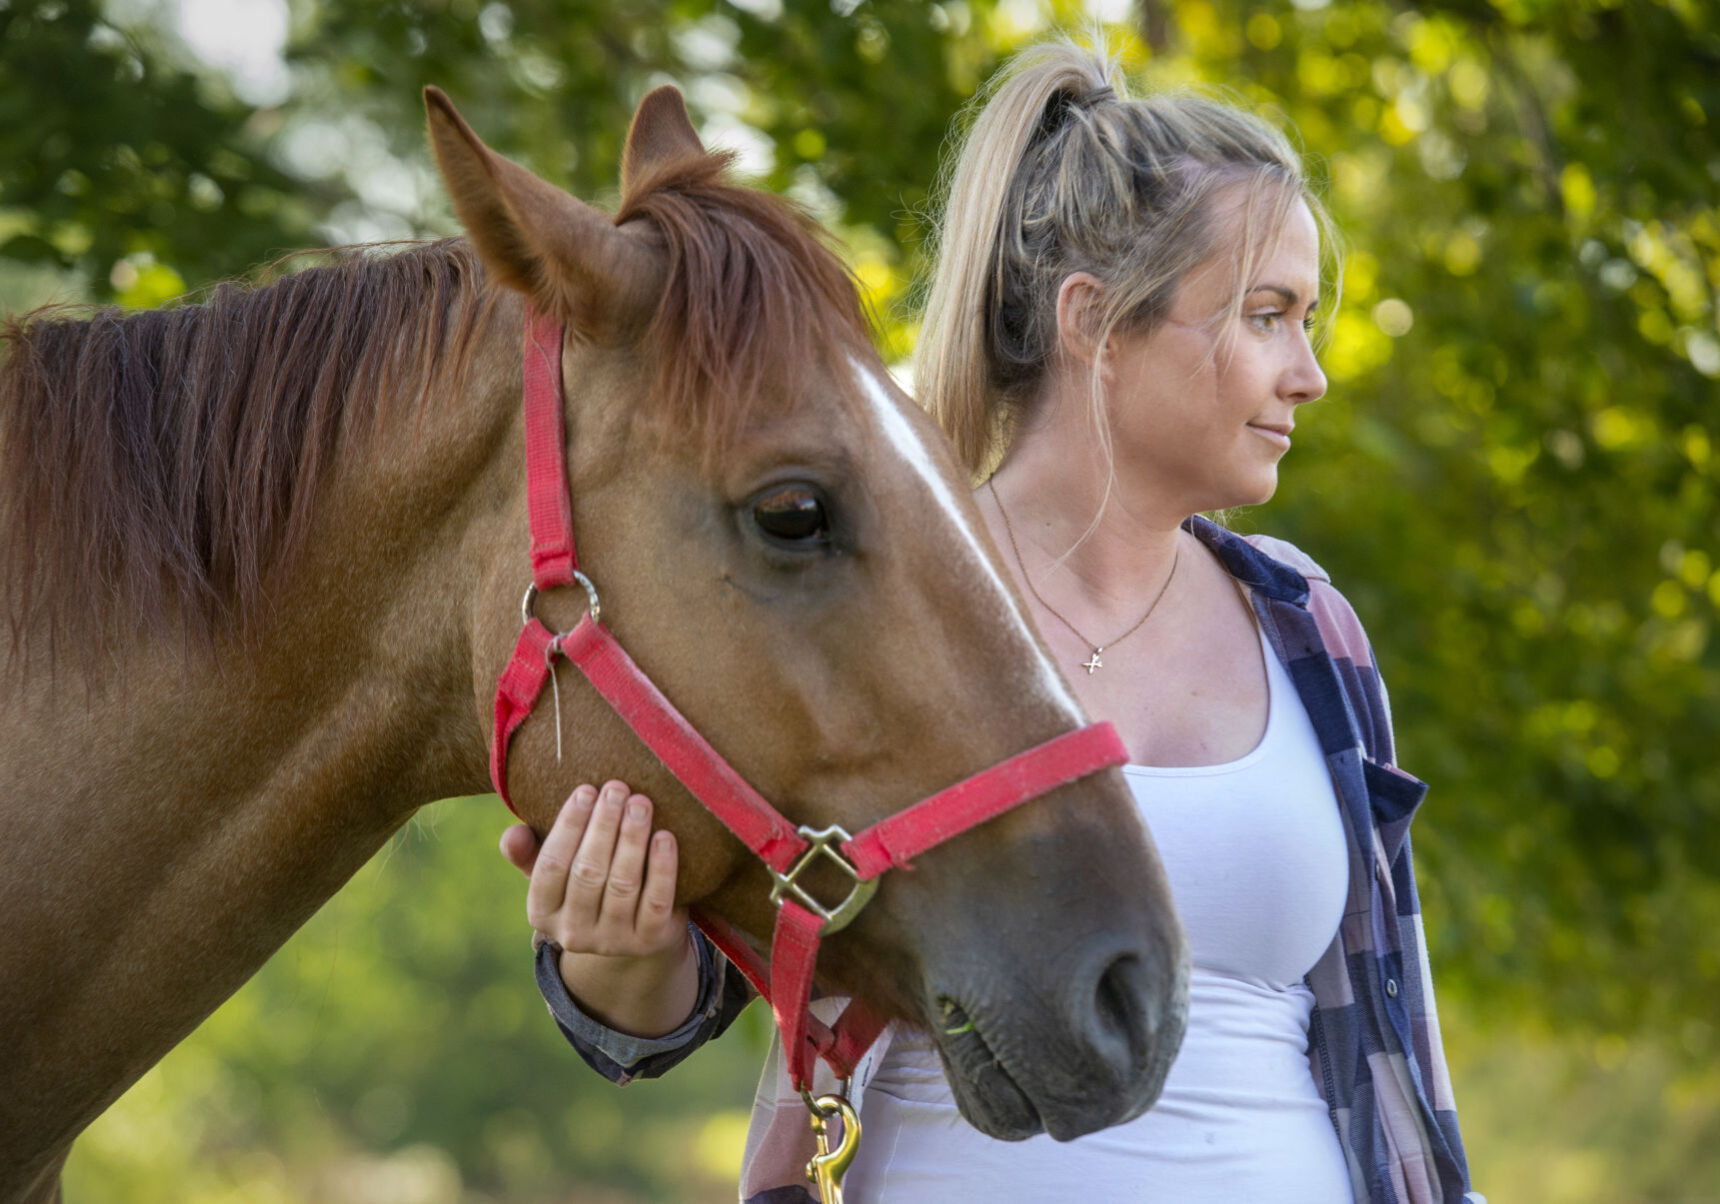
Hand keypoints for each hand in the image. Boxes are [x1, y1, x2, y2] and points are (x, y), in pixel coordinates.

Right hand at [501, 780, 697, 1035]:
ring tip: (641, 804)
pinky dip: (661, 867)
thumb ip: (530, 852)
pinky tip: (665, 837)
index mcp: (542, 913)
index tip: (586, 790)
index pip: (550, 865)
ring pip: (622, 884)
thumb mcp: (555, 874)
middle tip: (617, 788)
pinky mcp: (649, 940)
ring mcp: (613, 940)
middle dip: (604, 825)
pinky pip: (656, 901)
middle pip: (588, 872)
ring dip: (632, 839)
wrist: (634, 932)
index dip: (569, 826)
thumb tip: (512, 834)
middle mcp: (573, 932)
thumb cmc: (586, 886)